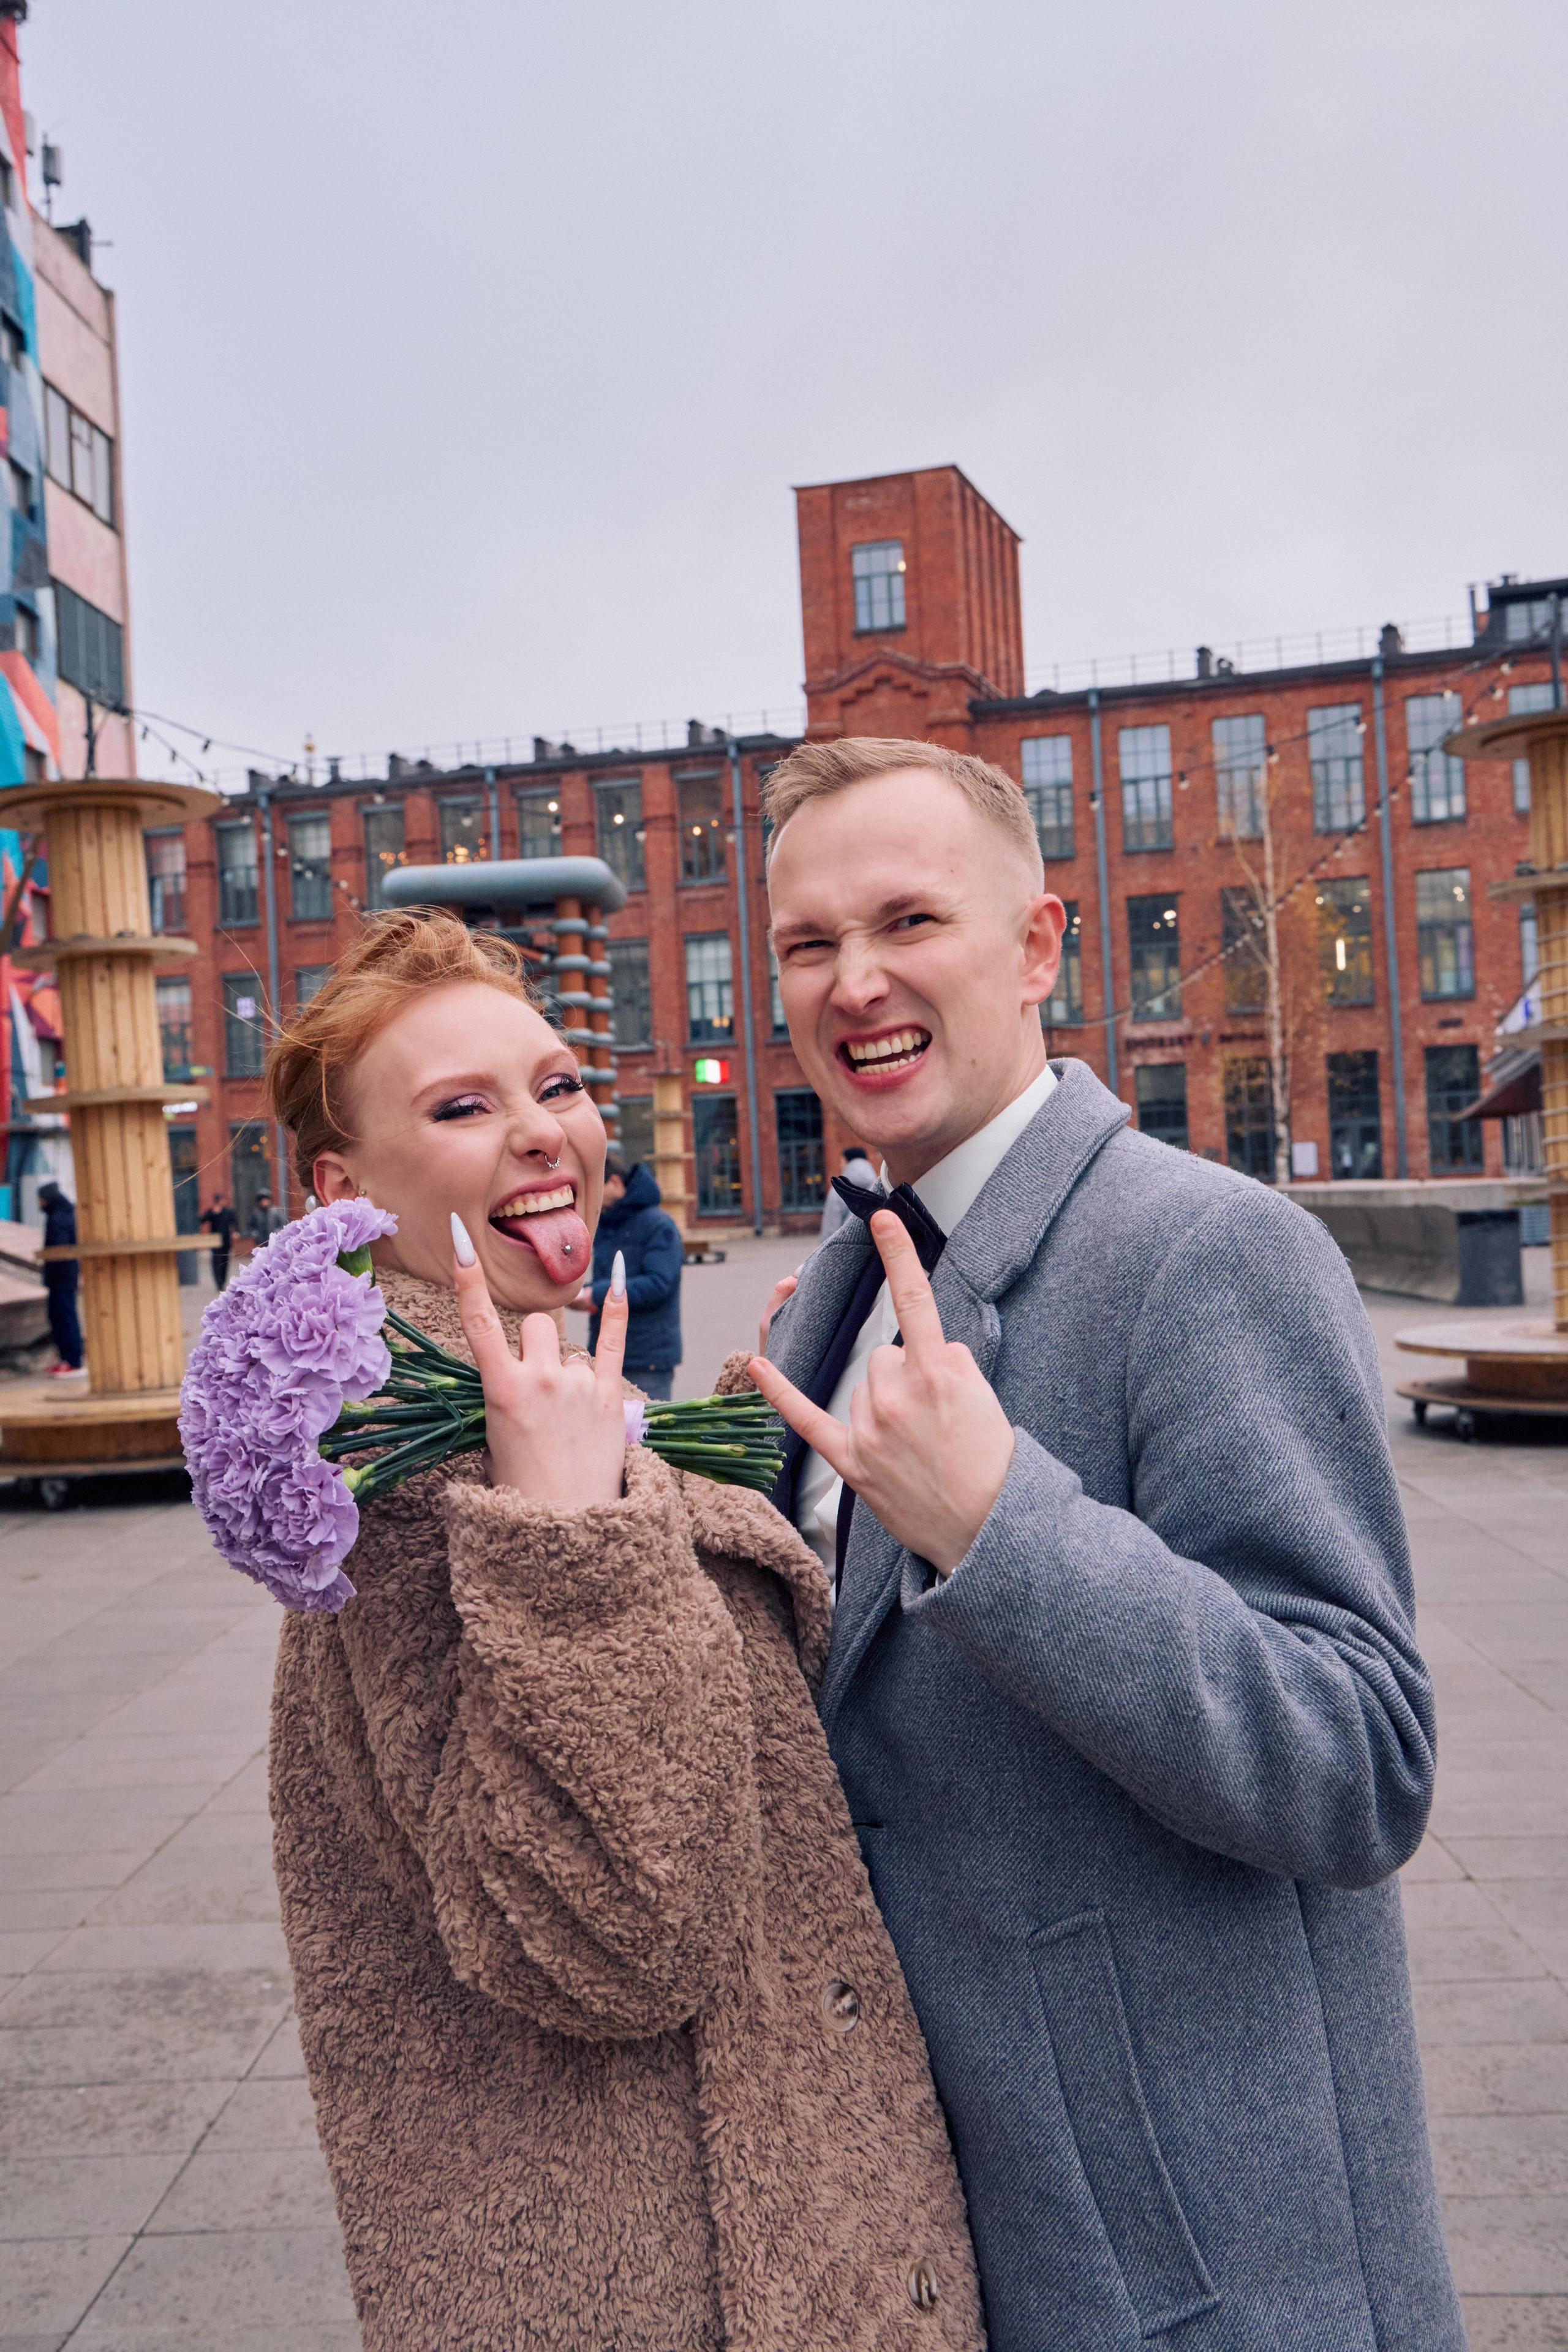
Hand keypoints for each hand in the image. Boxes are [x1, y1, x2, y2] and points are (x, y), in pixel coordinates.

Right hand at [452, 1218, 629, 1507]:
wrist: (569, 1531)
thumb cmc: (522, 1494)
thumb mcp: (492, 1445)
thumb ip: (502, 1399)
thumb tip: (514, 1380)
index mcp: (501, 1391)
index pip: (477, 1321)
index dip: (466, 1277)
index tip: (459, 1236)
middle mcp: (542, 1378)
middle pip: (533, 1326)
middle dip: (531, 1345)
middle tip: (534, 1388)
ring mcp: (580, 1384)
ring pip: (569, 1346)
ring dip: (565, 1366)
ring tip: (568, 1414)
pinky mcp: (613, 1395)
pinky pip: (614, 1340)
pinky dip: (616, 1308)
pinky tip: (618, 1274)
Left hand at [748, 1212, 1013, 1575]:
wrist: (988, 1530)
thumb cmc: (992, 1464)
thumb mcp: (984, 1399)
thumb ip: (950, 1362)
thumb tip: (926, 1349)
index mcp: (937, 1374)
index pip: (914, 1301)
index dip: (898, 1255)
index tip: (881, 1217)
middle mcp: (897, 1396)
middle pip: (884, 1356)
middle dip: (905, 1376)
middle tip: (935, 1418)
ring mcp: (870, 1429)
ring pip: (862, 1387)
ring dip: (882, 1404)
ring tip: (915, 1444)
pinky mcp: (852, 1461)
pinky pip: (807, 1420)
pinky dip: (781, 1394)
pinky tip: (761, 1367)